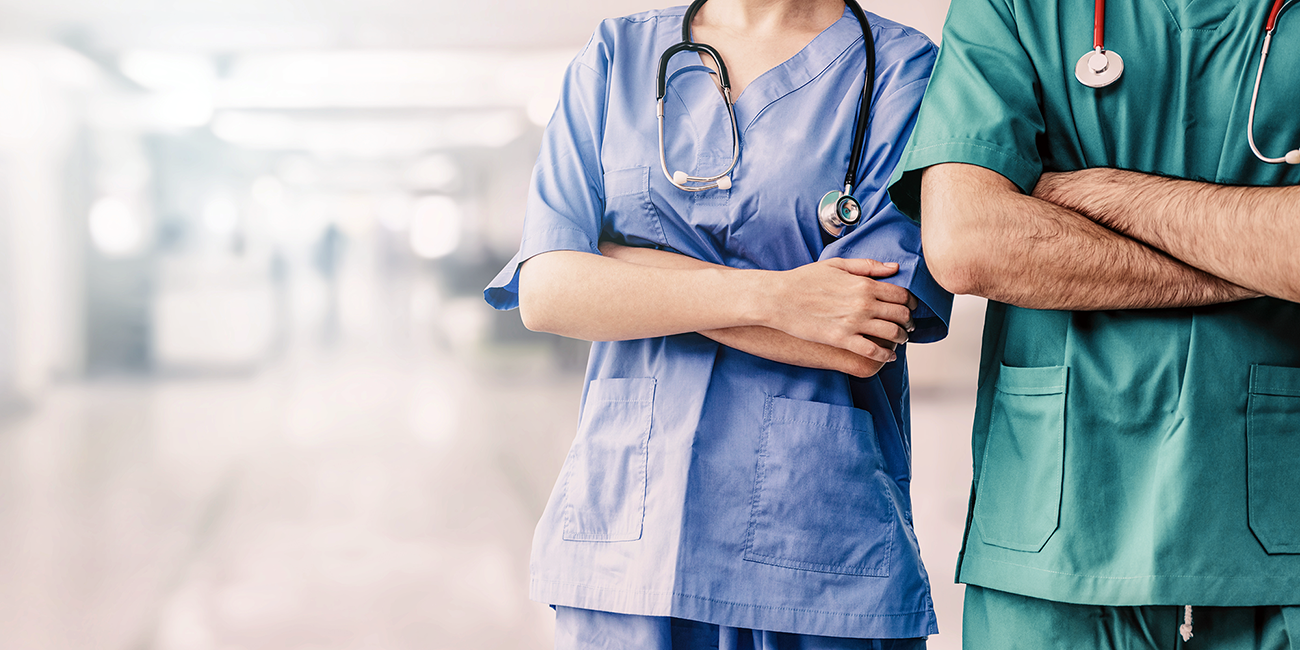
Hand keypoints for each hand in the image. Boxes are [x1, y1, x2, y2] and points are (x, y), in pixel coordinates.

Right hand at [764, 258, 913, 362]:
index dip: (911, 303)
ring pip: (892, 333)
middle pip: (901, 314)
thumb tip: (894, 268)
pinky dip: (886, 355)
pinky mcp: (842, 339)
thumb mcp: (837, 265)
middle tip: (908, 326)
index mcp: (864, 283)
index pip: (901, 294)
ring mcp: (854, 322)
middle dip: (909, 322)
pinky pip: (873, 350)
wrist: (779, 298)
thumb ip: (868, 266)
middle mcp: (864, 303)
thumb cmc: (804, 279)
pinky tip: (888, 355)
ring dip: (901, 338)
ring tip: (900, 339)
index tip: (910, 308)